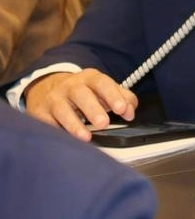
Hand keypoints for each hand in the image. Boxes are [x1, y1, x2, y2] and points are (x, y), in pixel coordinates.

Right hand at [23, 70, 138, 140]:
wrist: (45, 88)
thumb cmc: (82, 92)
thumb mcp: (102, 89)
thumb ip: (122, 98)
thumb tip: (130, 112)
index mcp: (90, 78)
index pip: (102, 83)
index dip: (113, 95)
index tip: (121, 109)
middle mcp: (70, 86)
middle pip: (81, 94)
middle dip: (93, 108)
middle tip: (104, 123)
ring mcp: (53, 98)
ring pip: (61, 109)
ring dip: (74, 124)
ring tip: (86, 136)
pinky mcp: (39, 112)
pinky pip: (46, 122)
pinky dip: (56, 131)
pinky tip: (65, 139)